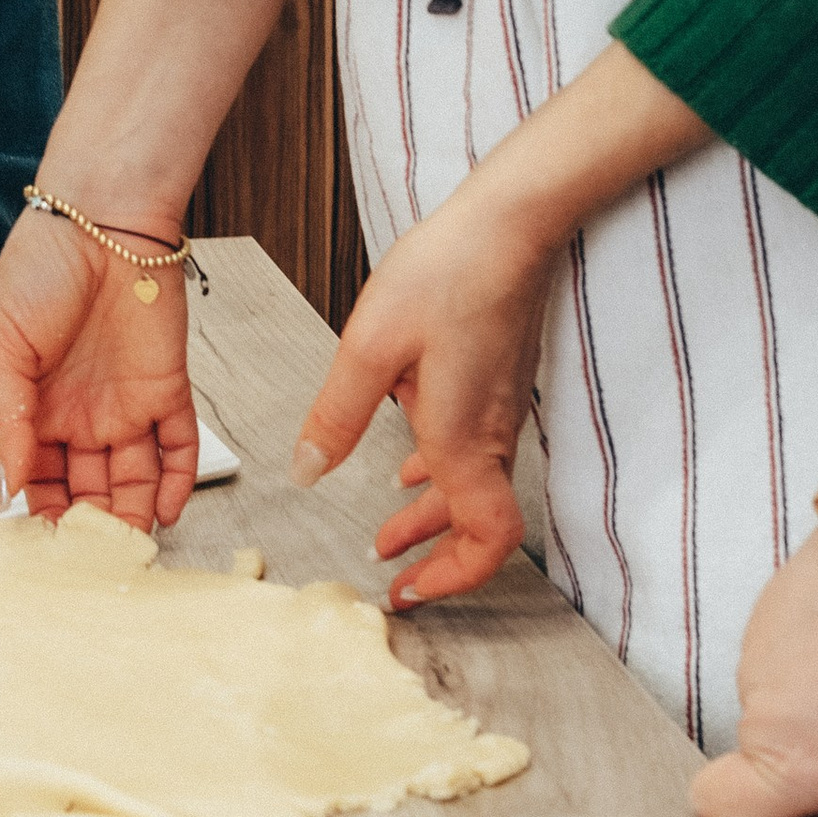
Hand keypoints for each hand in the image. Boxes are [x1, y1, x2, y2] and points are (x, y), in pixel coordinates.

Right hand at [0, 204, 200, 534]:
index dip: (44, 513)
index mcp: (34, 408)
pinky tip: (170, 510)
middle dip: (94, 526)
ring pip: (135, 478)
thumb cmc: (40, 270)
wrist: (100, 221)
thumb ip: (6, 418)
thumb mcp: (0, 347)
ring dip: (135, 514)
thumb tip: (9, 482)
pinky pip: (180, 447)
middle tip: (96, 559)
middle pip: (89, 488)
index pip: (39, 480)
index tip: (48, 546)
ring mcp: (127, 405)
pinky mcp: (169, 389)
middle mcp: (81, 415)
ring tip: (134, 547)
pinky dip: (179, 482)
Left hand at [290, 178, 553, 607]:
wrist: (509, 224)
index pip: (488, 539)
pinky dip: (440, 472)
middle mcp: (491, 433)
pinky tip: (411, 464)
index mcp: (462, 436)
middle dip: (431, 556)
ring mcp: (501, 409)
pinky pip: (473, 449)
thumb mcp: (370, 346)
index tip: (413, 593)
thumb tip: (308, 473)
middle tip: (392, 577)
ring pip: (472, 486)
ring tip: (388, 533)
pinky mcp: (498, 382)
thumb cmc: (446, 273)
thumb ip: (337, 416)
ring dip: (431, 516)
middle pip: (476, 522)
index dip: (456, 577)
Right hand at [689, 524, 817, 816]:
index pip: (720, 809)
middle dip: (814, 748)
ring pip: (776, 698)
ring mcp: (758, 649)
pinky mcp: (767, 602)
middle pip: (764, 753)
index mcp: (799, 762)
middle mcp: (763, 709)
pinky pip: (783, 648)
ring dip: (817, 695)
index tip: (798, 799)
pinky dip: (817, 648)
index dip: (751, 811)